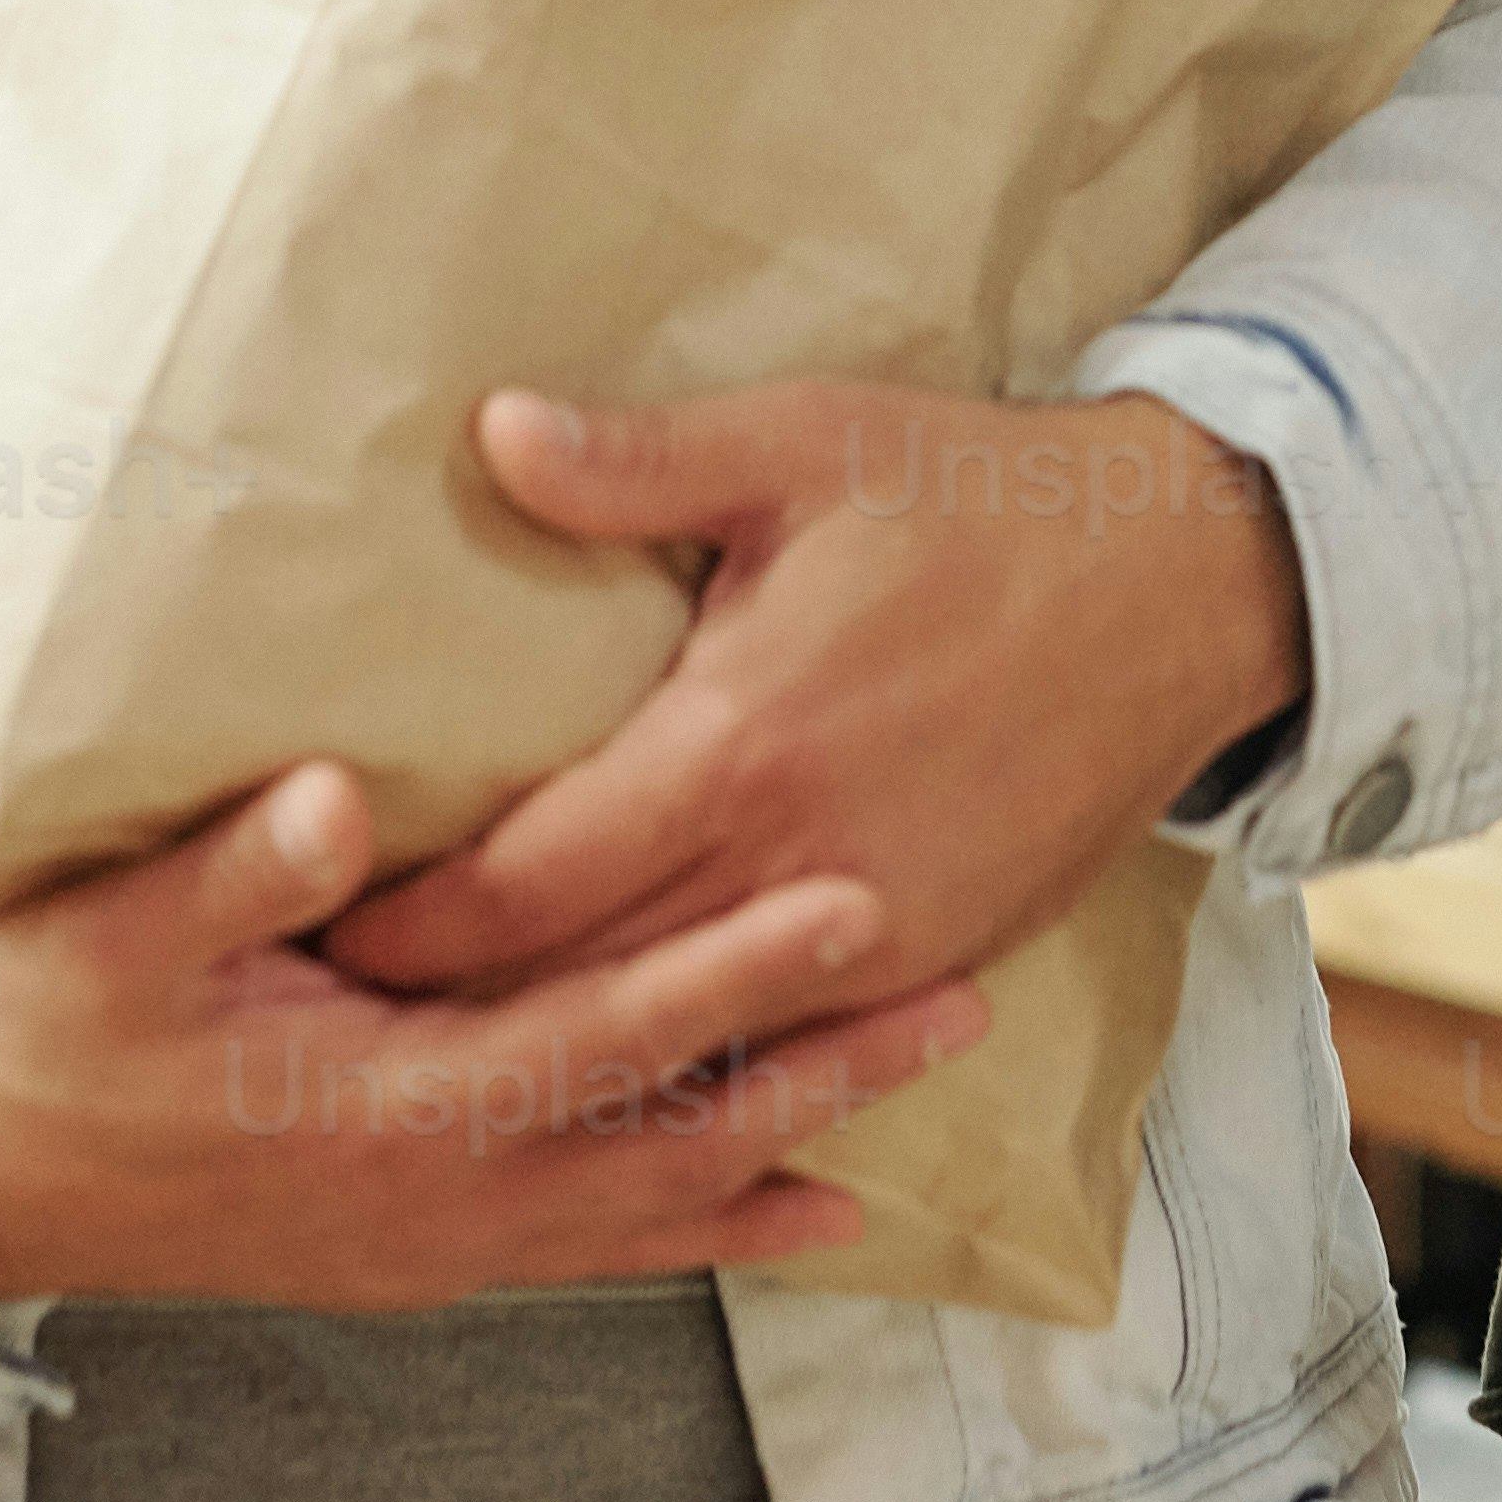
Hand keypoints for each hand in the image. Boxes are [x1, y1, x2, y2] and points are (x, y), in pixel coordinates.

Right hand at [0, 755, 987, 1310]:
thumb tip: (340, 795)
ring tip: (921, 1088)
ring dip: (794, 1143)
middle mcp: (441, 1195)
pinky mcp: (428, 1258)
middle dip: (823, 1066)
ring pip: (661, 1202)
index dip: (730, 969)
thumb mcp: (112, 938)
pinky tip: (802, 1210)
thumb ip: (238, 870)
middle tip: (963, 998)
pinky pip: (606, 1250)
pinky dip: (714, 1230)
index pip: (600, 1026)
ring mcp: (441, 1243)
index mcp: (385, 1102)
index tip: (849, 900)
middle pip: (676, 1129)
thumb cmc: (43, 1038)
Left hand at [316, 378, 1312, 1017]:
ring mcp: (877, 934)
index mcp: (739, 746)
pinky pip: (788, 1040)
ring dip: (568, 1057)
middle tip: (338, 1032)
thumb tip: (489, 434)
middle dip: (455, 1021)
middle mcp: (798, 869)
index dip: (412, 933)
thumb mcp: (804, 445)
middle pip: (580, 993)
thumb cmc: (977, 498)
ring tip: (449, 1067)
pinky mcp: (938, 958)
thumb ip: (636, 463)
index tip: (319, 939)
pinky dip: (696, 1060)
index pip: (526, 889)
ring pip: (682, 1042)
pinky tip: (621, 1068)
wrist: (1183, 581)